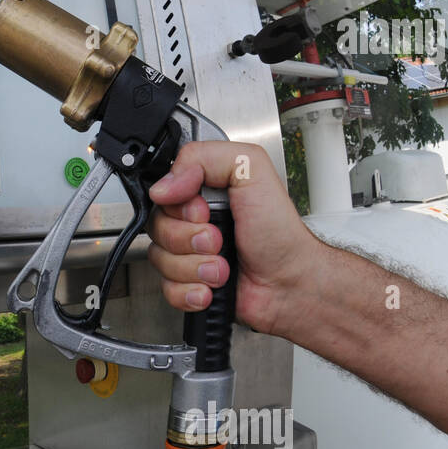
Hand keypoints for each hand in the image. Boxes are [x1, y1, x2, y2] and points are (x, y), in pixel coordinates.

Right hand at [146, 141, 323, 336]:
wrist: (291, 284)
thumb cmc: (280, 234)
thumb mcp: (252, 171)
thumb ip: (206, 157)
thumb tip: (166, 183)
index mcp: (203, 190)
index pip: (161, 190)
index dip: (178, 204)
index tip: (203, 211)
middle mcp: (193, 220)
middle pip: (156, 226)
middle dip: (189, 239)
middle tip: (218, 240)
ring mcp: (189, 253)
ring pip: (159, 259)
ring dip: (194, 267)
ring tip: (222, 267)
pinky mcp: (188, 283)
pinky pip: (166, 288)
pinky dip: (190, 291)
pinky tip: (212, 286)